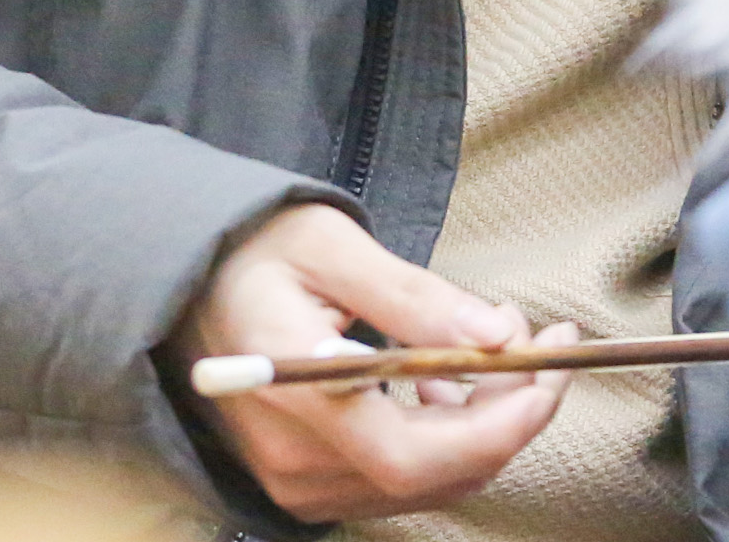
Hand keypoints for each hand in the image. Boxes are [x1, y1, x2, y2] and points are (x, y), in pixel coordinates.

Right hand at [170, 202, 571, 522]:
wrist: (174, 281)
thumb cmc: (249, 250)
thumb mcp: (329, 244)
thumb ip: (413, 296)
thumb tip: (498, 334)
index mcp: (297, 392)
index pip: (419, 452)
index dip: (503, 422)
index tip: (553, 361)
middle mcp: (295, 457)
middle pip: (434, 474)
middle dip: (508, 412)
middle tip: (535, 341)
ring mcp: (296, 480)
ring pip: (425, 482)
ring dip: (479, 423)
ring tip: (484, 346)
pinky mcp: (302, 483)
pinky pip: (396, 481)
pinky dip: (441, 438)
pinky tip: (437, 381)